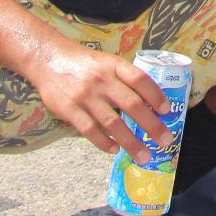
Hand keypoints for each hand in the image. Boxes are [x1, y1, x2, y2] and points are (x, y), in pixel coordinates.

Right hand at [26, 40, 166, 160]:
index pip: (140, 79)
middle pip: (132, 105)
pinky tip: (115, 149)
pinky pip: (91, 131)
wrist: (47, 59)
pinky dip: (104, 142)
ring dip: (131, 142)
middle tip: (165, 140)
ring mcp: (86, 96)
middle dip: (151, 125)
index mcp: (114, 65)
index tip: (167, 111)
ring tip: (144, 155)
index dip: (156, 95)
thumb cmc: (83, 63)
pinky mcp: (70, 110)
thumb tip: (150, 100)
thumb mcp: (106, 61)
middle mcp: (102, 80)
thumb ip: (124, 77)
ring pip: (113, 123)